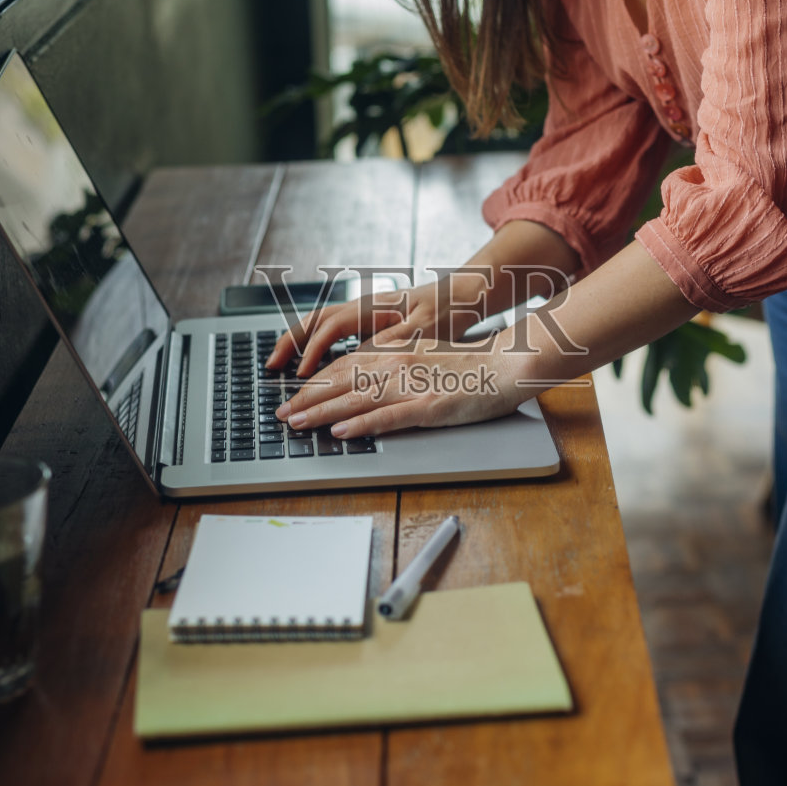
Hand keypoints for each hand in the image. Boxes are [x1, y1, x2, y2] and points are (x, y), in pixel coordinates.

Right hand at [264, 276, 488, 377]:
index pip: (331, 325)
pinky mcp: (371, 322)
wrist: (467, 294)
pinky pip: (333, 331)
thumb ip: (394, 341)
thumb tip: (364, 355)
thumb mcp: (426, 330)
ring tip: (280, 364)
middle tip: (271, 366)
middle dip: (290, 342)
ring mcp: (365, 312)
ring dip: (298, 343)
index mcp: (375, 305)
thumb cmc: (450, 310)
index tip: (303, 374)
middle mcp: (364, 306)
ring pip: (321, 324)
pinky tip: (310, 363)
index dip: (313, 349)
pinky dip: (315, 345)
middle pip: (315, 319)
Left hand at [274, 333, 531, 437]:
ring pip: (355, 400)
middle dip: (306, 400)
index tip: (292, 396)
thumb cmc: (469, 365)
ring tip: (297, 424)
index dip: (314, 383)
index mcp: (394, 352)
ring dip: (321, 413)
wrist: (506, 365)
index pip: (343, 367)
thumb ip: (394, 363)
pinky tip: (340, 432)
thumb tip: (367, 374)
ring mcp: (410, 386)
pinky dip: (360, 425)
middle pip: (341, 383)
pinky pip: (387, 417)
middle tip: (280, 415)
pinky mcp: (427, 407)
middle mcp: (396, 365)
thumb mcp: (423, 355)